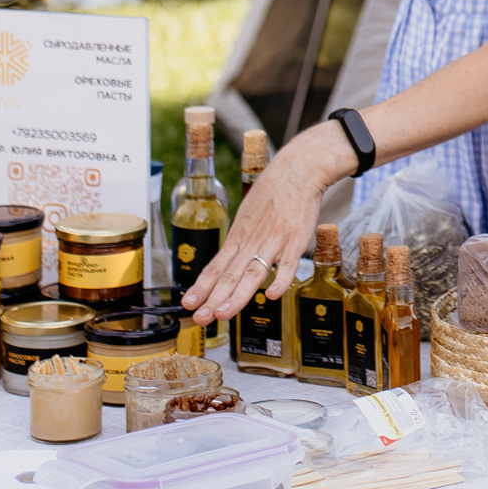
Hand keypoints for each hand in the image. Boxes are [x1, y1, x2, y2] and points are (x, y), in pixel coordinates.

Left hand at [181, 122, 351, 324]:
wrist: (299, 170)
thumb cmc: (274, 191)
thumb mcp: (248, 215)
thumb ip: (242, 240)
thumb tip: (230, 260)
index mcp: (239, 236)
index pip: (216, 266)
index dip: (201, 287)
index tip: (188, 304)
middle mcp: (252, 241)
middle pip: (230, 274)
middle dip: (212, 299)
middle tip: (199, 319)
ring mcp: (274, 241)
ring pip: (253, 273)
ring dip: (237, 296)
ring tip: (222, 314)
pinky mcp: (296, 239)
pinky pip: (288, 264)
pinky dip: (280, 280)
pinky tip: (272, 296)